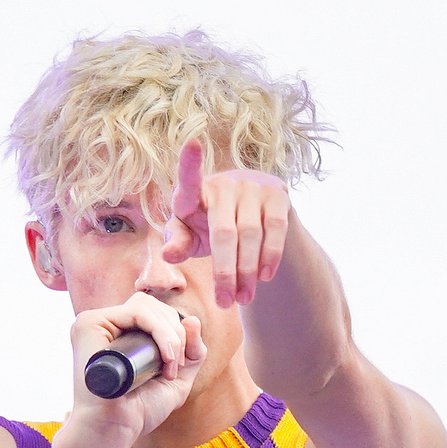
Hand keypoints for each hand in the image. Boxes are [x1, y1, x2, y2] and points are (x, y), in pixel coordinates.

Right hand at [68, 293, 206, 442]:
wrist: (115, 429)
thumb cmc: (139, 410)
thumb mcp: (177, 379)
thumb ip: (192, 353)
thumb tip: (192, 318)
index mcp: (119, 332)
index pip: (152, 311)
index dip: (175, 329)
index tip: (180, 364)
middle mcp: (104, 324)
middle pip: (151, 304)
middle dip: (176, 331)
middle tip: (176, 366)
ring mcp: (94, 322)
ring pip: (145, 305)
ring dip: (170, 333)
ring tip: (170, 365)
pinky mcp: (88, 324)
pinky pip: (136, 312)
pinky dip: (160, 331)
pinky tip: (166, 356)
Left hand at [162, 138, 289, 307]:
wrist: (252, 217)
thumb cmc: (208, 226)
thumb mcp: (191, 236)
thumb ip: (179, 242)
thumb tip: (169, 254)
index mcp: (194, 191)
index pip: (190, 178)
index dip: (190, 162)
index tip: (192, 144)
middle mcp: (224, 183)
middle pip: (224, 232)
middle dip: (225, 272)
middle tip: (226, 303)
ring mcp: (252, 185)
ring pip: (251, 236)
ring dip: (247, 272)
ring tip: (243, 299)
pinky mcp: (277, 192)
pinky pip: (275, 229)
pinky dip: (270, 256)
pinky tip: (263, 278)